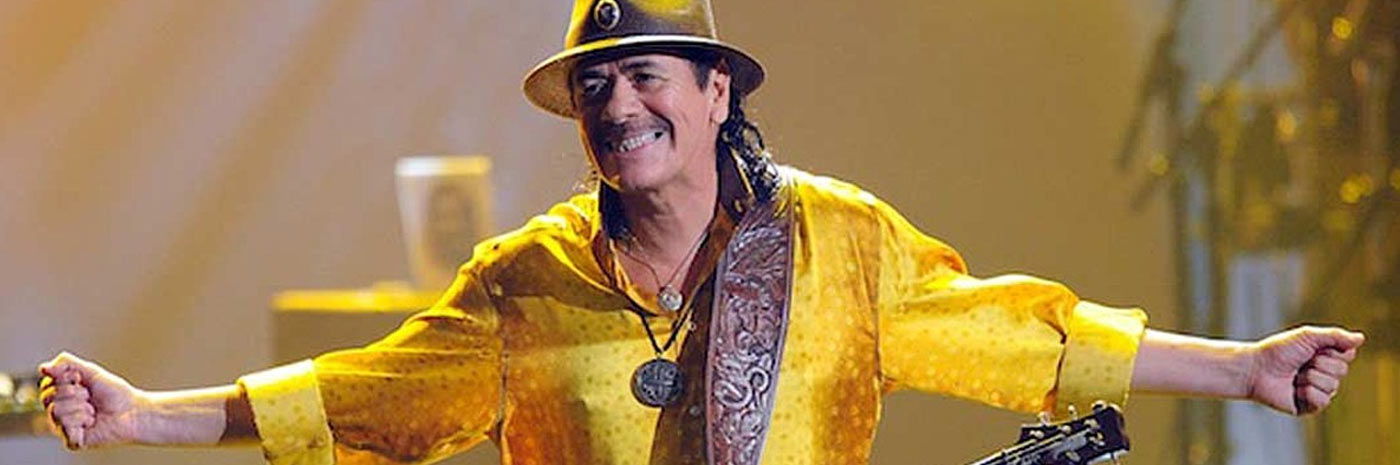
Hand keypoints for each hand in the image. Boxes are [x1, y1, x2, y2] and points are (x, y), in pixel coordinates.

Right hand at [38, 352, 148, 448]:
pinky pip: (65, 427)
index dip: (66, 379)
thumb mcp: (90, 371)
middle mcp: (58, 410)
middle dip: (74, 393)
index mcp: (60, 395)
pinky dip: (82, 421)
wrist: (132, 411)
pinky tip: (92, 422)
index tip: (81, 379)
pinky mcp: (72, 440)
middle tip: (89, 396)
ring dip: (81, 407)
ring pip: (56, 411)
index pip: (46, 384)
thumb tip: (43, 367)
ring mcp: (64, 426)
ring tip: (93, 410)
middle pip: (48, 397)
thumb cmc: (114, 393)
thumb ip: (66, 364)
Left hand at [1246, 326, 1364, 414]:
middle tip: (1299, 363)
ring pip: (1332, 386)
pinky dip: (1307, 393)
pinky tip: (1294, 390)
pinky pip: (1322, 401)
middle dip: (1318, 364)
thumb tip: (1361, 338)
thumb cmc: (1278, 351)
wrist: (1255, 369)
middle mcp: (1325, 374)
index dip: (1330, 351)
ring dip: (1310, 378)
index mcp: (1326, 357)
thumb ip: (1334, 336)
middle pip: (1341, 371)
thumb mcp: (1307, 336)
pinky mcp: (1309, 407)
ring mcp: (1318, 391)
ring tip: (1293, 376)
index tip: (1312, 348)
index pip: (1347, 355)